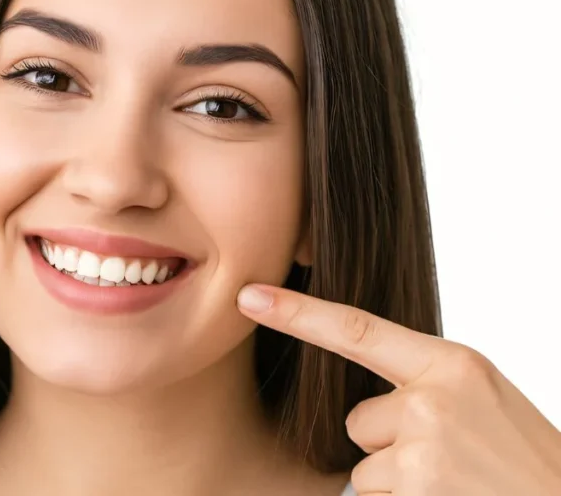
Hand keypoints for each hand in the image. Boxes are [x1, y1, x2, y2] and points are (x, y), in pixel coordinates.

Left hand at [237, 284, 560, 495]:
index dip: (297, 313)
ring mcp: (422, 447)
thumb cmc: (521, 458)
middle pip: (359, 420)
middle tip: (450, 459)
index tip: (249, 296)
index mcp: (451, 364)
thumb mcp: (480, 398)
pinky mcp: (414, 487)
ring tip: (455, 482)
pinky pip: (374, 495)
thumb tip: (364, 403)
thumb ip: (423, 384)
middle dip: (389, 444)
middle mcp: (432, 399)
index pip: (356, 329)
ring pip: (367, 464)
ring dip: (399, 480)